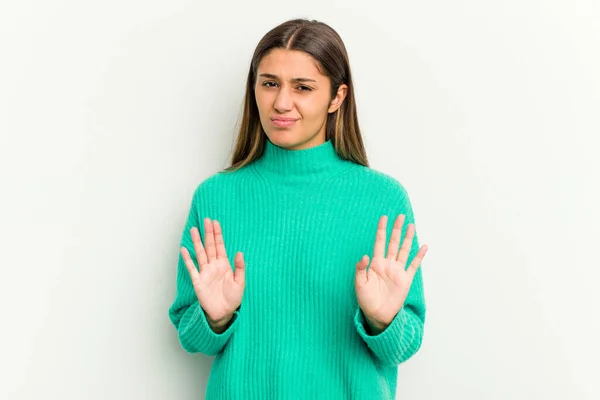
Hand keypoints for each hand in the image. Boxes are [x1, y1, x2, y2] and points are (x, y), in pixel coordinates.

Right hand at [181, 218, 245, 327]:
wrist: (223, 313)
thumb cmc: (232, 298)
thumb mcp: (240, 282)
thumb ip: (239, 267)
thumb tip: (239, 252)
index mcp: (224, 265)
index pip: (220, 246)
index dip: (218, 234)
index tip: (216, 222)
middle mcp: (213, 266)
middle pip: (209, 246)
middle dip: (208, 233)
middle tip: (206, 220)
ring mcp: (205, 272)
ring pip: (200, 253)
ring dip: (197, 242)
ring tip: (193, 229)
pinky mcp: (198, 281)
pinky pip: (191, 267)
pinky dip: (187, 258)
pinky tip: (184, 249)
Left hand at [355, 215, 427, 331]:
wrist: (377, 314)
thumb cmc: (366, 299)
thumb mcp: (359, 284)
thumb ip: (360, 269)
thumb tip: (365, 255)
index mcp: (376, 263)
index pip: (379, 243)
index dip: (381, 230)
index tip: (383, 218)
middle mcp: (388, 264)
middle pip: (393, 243)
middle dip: (396, 229)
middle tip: (400, 216)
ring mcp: (397, 271)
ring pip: (404, 251)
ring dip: (408, 238)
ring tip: (411, 225)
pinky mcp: (405, 279)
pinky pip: (414, 265)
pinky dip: (419, 256)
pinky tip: (424, 246)